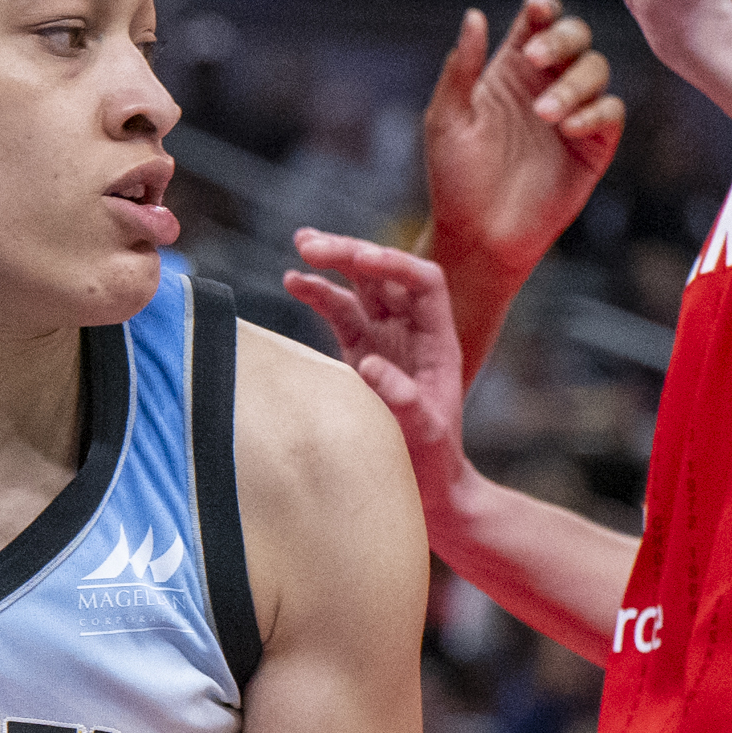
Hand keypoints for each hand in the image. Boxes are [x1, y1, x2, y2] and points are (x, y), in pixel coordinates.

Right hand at [285, 230, 468, 511]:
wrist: (428, 488)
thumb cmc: (434, 464)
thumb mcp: (425, 434)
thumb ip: (403, 399)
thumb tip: (370, 364)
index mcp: (438, 341)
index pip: (424, 282)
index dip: (394, 265)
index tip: (361, 262)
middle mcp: (413, 332)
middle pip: (385, 275)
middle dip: (350, 254)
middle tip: (311, 244)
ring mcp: (386, 340)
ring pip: (360, 287)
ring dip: (333, 262)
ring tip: (302, 244)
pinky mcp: (360, 354)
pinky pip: (339, 313)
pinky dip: (318, 295)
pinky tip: (293, 280)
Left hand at [422, 0, 625, 328]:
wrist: (479, 237)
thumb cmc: (454, 179)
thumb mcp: (447, 120)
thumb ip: (462, 68)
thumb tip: (474, 15)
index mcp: (509, 70)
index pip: (536, 23)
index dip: (542, 8)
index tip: (536, 9)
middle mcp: (545, 85)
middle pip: (575, 36)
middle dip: (563, 37)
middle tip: (537, 58)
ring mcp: (572, 114)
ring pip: (595, 70)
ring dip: (574, 83)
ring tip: (545, 114)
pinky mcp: (594, 147)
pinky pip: (610, 113)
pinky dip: (595, 113)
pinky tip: (569, 129)